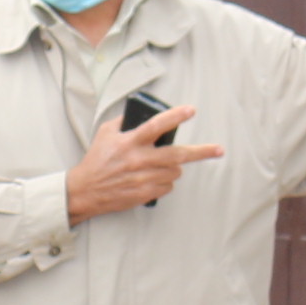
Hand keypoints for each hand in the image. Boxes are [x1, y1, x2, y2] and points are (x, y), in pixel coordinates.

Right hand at [64, 102, 221, 221]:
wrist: (86, 190)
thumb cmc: (97, 160)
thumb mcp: (106, 133)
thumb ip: (124, 122)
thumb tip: (141, 113)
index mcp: (130, 142)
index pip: (156, 126)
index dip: (175, 117)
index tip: (191, 110)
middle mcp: (139, 160)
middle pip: (178, 155)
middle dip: (202, 152)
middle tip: (219, 149)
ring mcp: (143, 179)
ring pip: (175, 171)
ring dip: (173, 166)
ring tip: (159, 165)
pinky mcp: (145, 194)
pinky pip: (168, 186)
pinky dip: (165, 181)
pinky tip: (152, 178)